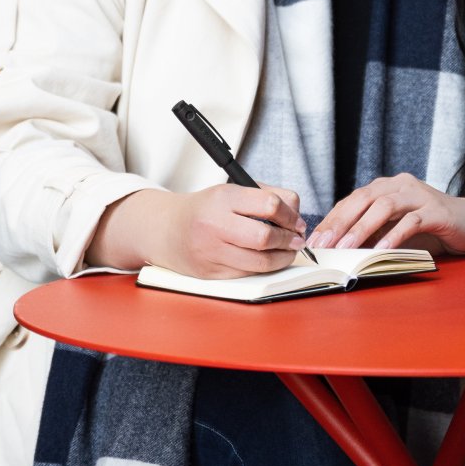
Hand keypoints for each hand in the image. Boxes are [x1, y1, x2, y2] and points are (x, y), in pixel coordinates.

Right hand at [87, 183, 305, 277]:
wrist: (166, 230)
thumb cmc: (204, 210)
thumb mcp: (231, 191)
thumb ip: (266, 196)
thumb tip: (296, 212)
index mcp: (223, 197)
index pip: (269, 204)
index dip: (291, 215)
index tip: (297, 221)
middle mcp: (215, 224)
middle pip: (266, 236)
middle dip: (289, 240)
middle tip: (297, 239)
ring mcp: (211, 251)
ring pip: (260, 261)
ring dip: (282, 258)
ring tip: (287, 251)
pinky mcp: (211, 273)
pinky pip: (248, 274)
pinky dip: (264, 268)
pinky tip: (268, 260)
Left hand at [306, 173, 464, 256]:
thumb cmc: (430, 228)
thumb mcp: (395, 229)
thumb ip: (372, 233)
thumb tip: (338, 251)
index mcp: (385, 187)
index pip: (350, 201)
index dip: (330, 221)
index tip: (313, 242)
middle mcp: (399, 185)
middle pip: (362, 200)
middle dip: (339, 224)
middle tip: (322, 247)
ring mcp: (419, 195)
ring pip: (383, 207)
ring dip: (361, 230)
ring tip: (345, 250)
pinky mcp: (436, 210)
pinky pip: (411, 221)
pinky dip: (394, 236)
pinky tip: (381, 250)